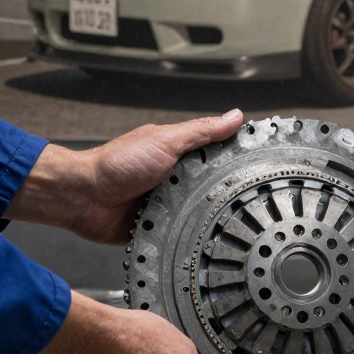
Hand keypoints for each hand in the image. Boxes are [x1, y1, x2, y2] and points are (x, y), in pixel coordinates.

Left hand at [7, 110, 243, 243]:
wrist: (82, 199)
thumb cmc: (115, 165)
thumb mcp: (166, 141)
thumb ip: (201, 132)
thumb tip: (234, 116)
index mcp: (182, 154)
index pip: (221, 153)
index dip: (243, 156)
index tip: (271, 159)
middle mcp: (179, 179)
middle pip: (217, 185)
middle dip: (233, 192)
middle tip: (261, 198)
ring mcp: (171, 204)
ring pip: (204, 211)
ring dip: (213, 215)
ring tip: (238, 221)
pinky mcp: (162, 228)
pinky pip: (185, 233)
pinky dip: (192, 234)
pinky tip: (209, 237)